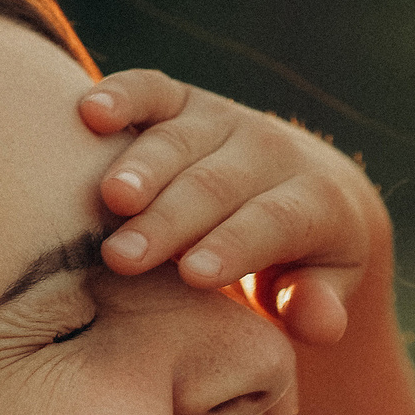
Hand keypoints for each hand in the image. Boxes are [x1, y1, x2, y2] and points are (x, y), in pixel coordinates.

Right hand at [78, 72, 391, 347]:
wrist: (309, 186)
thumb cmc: (304, 260)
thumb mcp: (325, 286)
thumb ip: (321, 307)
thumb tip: (320, 324)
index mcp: (313, 200)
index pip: (272, 221)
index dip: (233, 244)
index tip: (192, 276)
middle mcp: (270, 150)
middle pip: (216, 185)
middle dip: (169, 220)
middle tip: (123, 258)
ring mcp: (225, 120)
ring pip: (179, 140)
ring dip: (141, 167)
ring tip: (109, 199)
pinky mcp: (184, 100)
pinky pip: (151, 90)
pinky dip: (121, 95)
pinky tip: (89, 112)